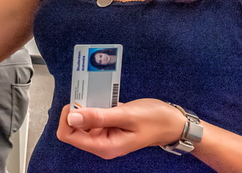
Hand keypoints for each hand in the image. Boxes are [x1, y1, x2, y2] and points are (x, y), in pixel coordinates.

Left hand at [56, 99, 185, 159]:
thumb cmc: (155, 120)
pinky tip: (105, 98)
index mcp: (104, 146)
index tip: (79, 102)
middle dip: (77, 110)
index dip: (68, 117)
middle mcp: (101, 143)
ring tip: (100, 96)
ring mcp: (104, 135)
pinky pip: (93, 115)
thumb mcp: (126, 116)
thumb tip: (71, 118)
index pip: (68, 135)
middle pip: (72, 127)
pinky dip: (95, 105)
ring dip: (86, 106)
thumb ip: (98, 117)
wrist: (173, 122)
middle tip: (91, 96)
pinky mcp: (108, 126)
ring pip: (81, 120)